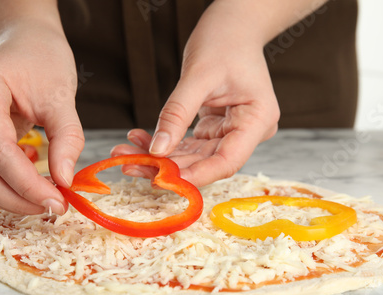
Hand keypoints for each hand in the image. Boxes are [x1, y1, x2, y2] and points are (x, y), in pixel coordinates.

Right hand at [0, 21, 83, 214]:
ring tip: (46, 201)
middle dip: (17, 198)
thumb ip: (67, 138)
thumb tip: (64, 180)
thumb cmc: (43, 61)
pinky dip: (3, 187)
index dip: (26, 183)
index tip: (58, 201)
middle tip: (54, 207)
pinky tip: (31, 190)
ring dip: (9, 198)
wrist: (26, 44)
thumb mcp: (62, 95)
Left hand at [111, 0, 279, 186]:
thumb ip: (177, 114)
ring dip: (160, 157)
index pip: (227, 161)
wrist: (233, 26)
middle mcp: (247, 131)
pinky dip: (165, 143)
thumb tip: (157, 150)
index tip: (162, 179)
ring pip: (194, 156)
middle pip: (207, 162)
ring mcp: (232, 130)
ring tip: (125, 153)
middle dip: (168, 166)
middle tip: (130, 165)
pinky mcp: (215, 127)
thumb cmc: (225, 41)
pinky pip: (189, 143)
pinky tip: (140, 140)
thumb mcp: (198, 76)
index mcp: (257, 120)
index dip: (196, 175)